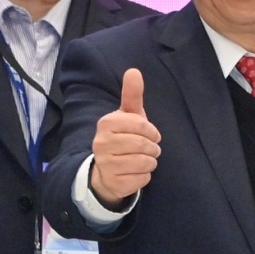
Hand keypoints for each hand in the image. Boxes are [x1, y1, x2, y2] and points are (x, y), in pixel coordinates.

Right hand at [89, 68, 161, 205]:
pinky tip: (135, 172)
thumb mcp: (128, 116)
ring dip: (150, 162)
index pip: (141, 124)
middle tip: (150, 149)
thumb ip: (132, 95)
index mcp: (106, 123)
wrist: (106, 171)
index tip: (151, 134)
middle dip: (153, 148)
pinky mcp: (113, 182)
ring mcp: (106, 164)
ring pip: (144, 162)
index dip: (152, 131)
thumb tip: (134, 71)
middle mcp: (101, 143)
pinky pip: (142, 179)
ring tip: (143, 159)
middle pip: (144, 144)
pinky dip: (144, 176)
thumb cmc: (122, 138)